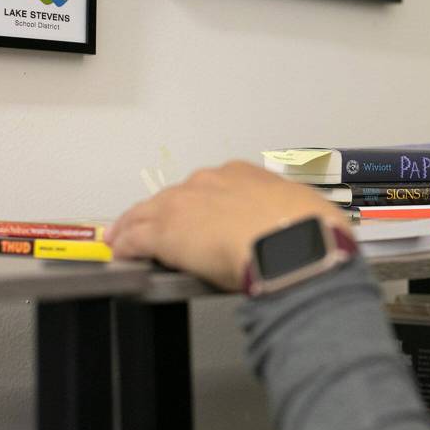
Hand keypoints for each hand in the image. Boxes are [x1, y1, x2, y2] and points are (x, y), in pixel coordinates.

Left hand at [106, 161, 351, 290]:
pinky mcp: (164, 233)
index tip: (201, 217)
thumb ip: (288, 215)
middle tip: (158, 231)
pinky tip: (121, 255)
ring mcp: (183, 205)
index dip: (201, 204)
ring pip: (146, 214)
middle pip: (174, 197)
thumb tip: (299, 225)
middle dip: (165, 214)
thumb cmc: (308, 230)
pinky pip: (133, 239)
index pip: (210, 186)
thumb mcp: (305, 211)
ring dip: (134, 227)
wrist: (293, 246)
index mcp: (243, 174)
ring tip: (124, 240)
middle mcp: (209, 182)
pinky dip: (125, 247)